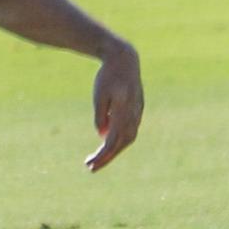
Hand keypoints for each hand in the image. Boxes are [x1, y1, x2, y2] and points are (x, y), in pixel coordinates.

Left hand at [86, 40, 142, 171]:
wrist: (124, 60)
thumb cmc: (108, 76)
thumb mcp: (99, 95)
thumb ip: (101, 116)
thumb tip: (102, 136)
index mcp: (124, 111)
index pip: (113, 140)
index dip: (103, 155)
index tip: (91, 165)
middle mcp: (134, 114)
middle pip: (123, 143)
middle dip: (107, 157)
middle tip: (91, 168)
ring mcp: (138, 112)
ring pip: (129, 138)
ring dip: (114, 151)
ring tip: (98, 159)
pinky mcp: (137, 110)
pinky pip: (130, 130)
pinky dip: (120, 140)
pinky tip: (108, 145)